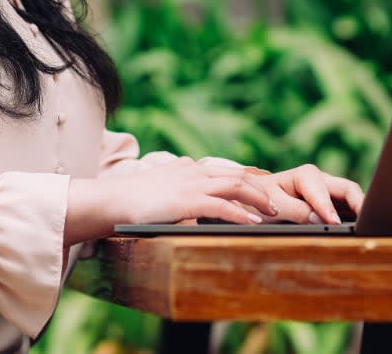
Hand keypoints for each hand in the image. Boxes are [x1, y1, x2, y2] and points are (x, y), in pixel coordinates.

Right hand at [65, 157, 278, 243]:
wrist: (110, 199)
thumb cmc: (131, 200)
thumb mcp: (160, 190)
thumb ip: (178, 191)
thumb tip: (189, 203)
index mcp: (189, 169)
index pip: (228, 170)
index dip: (252, 179)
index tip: (270, 187)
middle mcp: (194, 171)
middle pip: (238, 176)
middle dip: (263, 189)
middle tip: (281, 204)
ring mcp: (191, 184)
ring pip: (236, 185)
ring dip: (259, 199)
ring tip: (274, 213)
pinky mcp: (187, 200)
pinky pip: (221, 205)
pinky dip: (241, 213)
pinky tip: (253, 223)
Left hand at [248, 164, 364, 224]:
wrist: (254, 198)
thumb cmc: (262, 200)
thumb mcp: (274, 205)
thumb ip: (296, 210)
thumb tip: (320, 218)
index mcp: (306, 175)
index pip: (325, 192)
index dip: (330, 208)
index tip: (335, 223)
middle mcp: (320, 179)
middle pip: (348, 188)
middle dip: (360, 203)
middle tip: (368, 223)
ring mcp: (327, 190)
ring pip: (350, 197)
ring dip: (359, 209)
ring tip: (369, 226)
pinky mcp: (330, 201)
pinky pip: (347, 206)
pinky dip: (354, 215)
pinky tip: (359, 227)